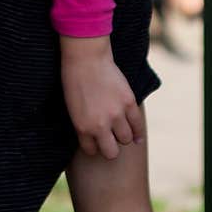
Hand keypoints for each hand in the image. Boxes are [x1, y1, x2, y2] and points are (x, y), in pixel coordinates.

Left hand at [60, 36, 142, 159]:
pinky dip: (138, 133)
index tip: (95, 142)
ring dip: (123, 136)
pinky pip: (138, 125)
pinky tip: (137, 138)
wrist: (86, 58)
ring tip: (120, 130)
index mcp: (82, 128)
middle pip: (112, 152)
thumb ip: (84, 125)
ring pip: (126, 139)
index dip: (94, 146)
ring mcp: (116, 114)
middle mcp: (100, 125)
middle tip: (110, 140)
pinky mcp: (129, 103)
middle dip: (110, 147)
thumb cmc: (74, 81)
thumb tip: (95, 140)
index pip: (92, 150)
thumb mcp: (72, 109)